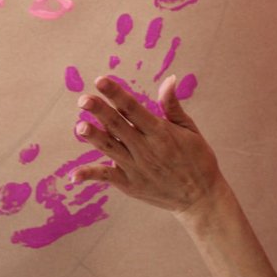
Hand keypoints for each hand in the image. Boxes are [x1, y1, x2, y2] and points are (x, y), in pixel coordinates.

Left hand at [71, 75, 225, 215]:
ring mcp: (137, 168)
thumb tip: (169, 78)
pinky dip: (91, 175)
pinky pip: (107, 177)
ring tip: (80, 127)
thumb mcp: (190, 129)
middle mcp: (147, 149)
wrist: (202, 198)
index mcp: (161, 132)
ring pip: (111, 148)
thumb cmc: (197, 159)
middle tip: (83, 99)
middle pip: (118, 126)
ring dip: (94, 137)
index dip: (116, 94)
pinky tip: (74, 176)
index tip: (100, 80)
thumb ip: (172, 106)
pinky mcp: (131, 185)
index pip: (133, 109)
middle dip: (100, 111)